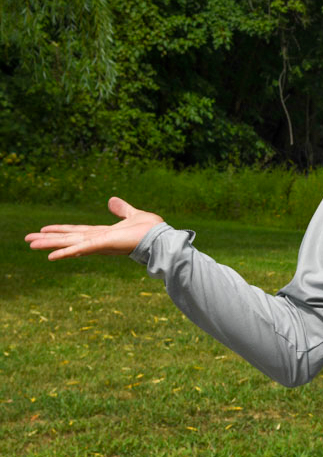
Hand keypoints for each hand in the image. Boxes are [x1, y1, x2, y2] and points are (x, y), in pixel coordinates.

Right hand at [25, 197, 163, 260]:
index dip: (61, 230)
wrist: (161, 238)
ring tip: (31, 244)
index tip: (45, 229)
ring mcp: (100, 244)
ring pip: (70, 243)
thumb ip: (121, 209)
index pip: (78, 231)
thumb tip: (111, 200)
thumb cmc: (151, 230)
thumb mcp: (133, 214)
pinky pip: (81, 249)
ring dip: (50, 244)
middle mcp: (98, 240)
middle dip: (49, 239)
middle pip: (69, 238)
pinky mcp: (103, 245)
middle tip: (28, 239)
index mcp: (104, 233)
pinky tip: (51, 256)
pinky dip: (66, 252)